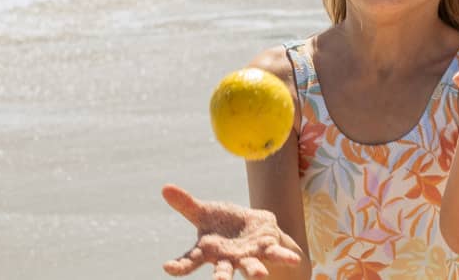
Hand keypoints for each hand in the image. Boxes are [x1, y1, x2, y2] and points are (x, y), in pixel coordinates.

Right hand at [162, 184, 302, 279]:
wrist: (250, 228)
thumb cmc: (223, 224)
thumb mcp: (204, 212)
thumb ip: (186, 204)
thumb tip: (164, 187)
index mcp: (209, 251)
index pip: (191, 261)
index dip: (179, 266)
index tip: (167, 267)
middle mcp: (228, 259)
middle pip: (223, 271)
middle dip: (221, 278)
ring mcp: (248, 257)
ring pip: (251, 267)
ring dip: (255, 273)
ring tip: (260, 276)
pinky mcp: (266, 249)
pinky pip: (276, 254)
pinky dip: (285, 257)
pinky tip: (295, 259)